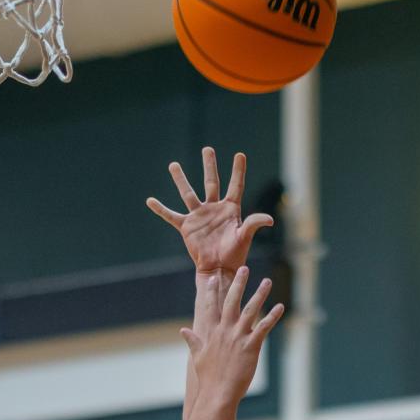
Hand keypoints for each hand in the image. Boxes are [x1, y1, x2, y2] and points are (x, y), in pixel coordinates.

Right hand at [148, 148, 273, 276]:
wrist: (218, 270)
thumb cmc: (234, 255)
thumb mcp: (244, 237)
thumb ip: (253, 224)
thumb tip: (270, 219)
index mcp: (230, 209)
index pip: (235, 185)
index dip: (238, 171)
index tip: (240, 155)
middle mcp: (214, 209)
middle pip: (211, 182)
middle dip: (209, 165)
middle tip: (207, 149)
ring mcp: (199, 216)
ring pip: (188, 194)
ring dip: (180, 179)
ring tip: (173, 165)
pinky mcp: (187, 227)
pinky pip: (171, 216)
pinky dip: (161, 209)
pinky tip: (150, 201)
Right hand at [182, 266, 283, 408]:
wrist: (218, 394)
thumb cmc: (208, 378)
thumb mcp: (197, 356)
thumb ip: (192, 341)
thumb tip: (183, 330)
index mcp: (212, 332)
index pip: (211, 306)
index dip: (212, 291)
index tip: (214, 276)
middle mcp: (225, 331)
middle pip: (232, 301)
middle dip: (238, 283)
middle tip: (244, 268)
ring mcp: (238, 337)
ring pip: (251, 310)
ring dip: (260, 294)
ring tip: (267, 281)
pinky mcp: (251, 346)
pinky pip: (263, 327)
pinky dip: (272, 316)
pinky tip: (281, 306)